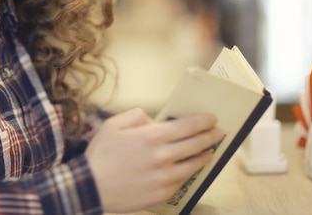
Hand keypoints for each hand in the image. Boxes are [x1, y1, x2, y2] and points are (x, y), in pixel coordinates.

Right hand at [85, 108, 222, 212]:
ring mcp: (164, 177)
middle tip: (219, 132)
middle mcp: (163, 156)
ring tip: (210, 151)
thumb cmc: (100, 154)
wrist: (92, 187)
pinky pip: (181, 182)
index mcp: (151, 137)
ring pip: (192, 165)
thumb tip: (153, 120)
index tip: (212, 118)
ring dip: (204, 156)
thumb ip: (135, 116)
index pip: (186, 126)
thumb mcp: (112, 125)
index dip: (202, 121)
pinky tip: (190, 170)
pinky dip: (188, 174)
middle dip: (210, 136)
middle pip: (195, 145)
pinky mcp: (162, 194)